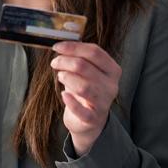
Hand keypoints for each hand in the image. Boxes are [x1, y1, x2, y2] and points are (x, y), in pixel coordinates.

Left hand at [50, 41, 121, 156]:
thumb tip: (62, 47)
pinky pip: (81, 110)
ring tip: (60, 76)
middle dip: (64, 61)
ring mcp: (104, 103)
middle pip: (84, 66)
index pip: (94, 52)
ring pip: (83, 86)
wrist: (89, 121)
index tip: (57, 47)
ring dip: (66, 78)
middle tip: (54, 63)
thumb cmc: (86, 91)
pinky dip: (70, 102)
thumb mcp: (87, 72)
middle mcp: (111, 86)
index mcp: (113, 70)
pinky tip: (64, 95)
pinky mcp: (93, 118)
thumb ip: (79, 58)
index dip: (73, 47)